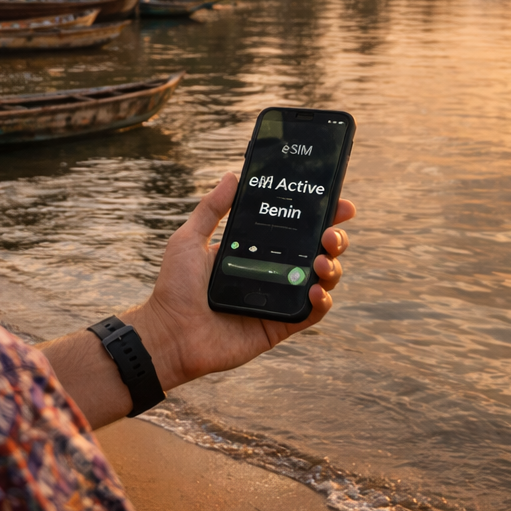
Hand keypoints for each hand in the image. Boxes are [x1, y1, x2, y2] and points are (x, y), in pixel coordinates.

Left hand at [124, 172, 355, 389]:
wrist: (170, 334)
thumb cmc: (175, 288)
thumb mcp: (189, 239)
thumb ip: (211, 209)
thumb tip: (233, 176)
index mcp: (257, 251)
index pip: (296, 229)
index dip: (322, 216)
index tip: (340, 204)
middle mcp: (273, 273)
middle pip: (318, 251)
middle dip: (334, 239)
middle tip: (330, 233)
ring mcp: (279, 300)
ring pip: (322, 280)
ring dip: (332, 267)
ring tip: (320, 261)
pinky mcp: (280, 325)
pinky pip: (312, 313)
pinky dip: (321, 300)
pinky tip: (314, 289)